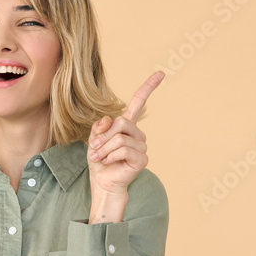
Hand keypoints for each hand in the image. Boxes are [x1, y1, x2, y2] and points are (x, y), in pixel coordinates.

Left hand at [87, 71, 164, 195]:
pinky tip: (109, 163)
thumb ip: (100, 128)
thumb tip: (108, 121)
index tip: (161, 73)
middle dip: (104, 136)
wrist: (102, 182)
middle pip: (122, 122)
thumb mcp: (94, 140)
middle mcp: (137, 134)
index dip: (149, 87)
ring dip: (105, 149)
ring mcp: (141, 146)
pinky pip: (124, 150)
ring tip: (100, 158)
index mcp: (127, 125)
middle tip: (95, 149)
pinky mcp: (142, 159)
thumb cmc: (100, 161)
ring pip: (120, 138)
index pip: (139, 102)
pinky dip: (111, 156)